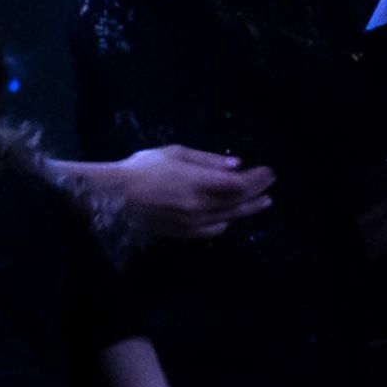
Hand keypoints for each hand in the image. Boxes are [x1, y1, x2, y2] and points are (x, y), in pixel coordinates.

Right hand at [100, 144, 274, 241]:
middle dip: (258, 192)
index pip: (239, 184)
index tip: (269, 171)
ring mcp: (192, 223)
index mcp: (198, 183)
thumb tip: (237, 165)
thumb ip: (208, 160)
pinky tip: (231, 218)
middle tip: (272, 185)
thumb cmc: (142, 168)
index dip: (258, 179)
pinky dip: (226, 223)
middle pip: (238, 202)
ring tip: (264, 203)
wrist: (114, 197)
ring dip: (249, 210)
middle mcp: (199, 206)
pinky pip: (212, 231)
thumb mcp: (175, 153)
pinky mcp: (183, 233)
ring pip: (229, 217)